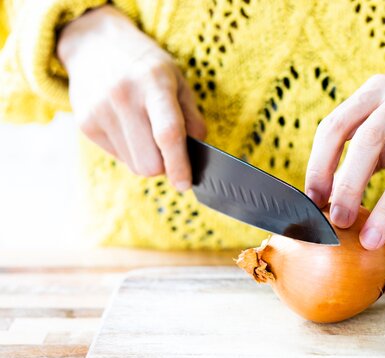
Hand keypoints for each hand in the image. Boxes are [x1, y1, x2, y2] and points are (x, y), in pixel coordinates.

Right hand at [57, 5, 205, 190]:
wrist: (94, 43)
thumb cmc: (146, 66)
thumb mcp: (177, 81)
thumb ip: (191, 118)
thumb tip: (197, 154)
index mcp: (154, 83)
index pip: (168, 134)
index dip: (179, 165)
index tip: (185, 184)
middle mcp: (123, 96)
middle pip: (149, 163)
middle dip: (164, 166)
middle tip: (169, 151)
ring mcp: (99, 111)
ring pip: (134, 165)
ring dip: (147, 158)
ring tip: (145, 130)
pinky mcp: (85, 124)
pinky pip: (118, 157)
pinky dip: (129, 150)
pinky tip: (127, 126)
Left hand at [305, 47, 384, 254]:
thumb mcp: (383, 121)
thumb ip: (356, 154)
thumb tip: (323, 200)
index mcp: (375, 91)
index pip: (335, 126)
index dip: (319, 165)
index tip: (313, 201)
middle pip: (370, 140)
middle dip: (350, 185)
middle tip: (338, 222)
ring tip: (370, 241)